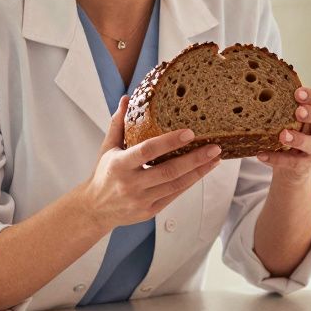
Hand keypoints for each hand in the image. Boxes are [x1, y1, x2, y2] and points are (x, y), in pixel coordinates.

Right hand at [82, 96, 221, 230]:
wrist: (95, 209)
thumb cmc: (104, 174)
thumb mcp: (108, 147)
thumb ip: (119, 123)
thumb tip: (126, 98)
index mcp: (119, 165)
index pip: (148, 151)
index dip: (170, 141)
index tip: (190, 133)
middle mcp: (131, 184)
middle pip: (169, 170)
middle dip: (195, 159)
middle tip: (214, 147)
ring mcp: (141, 199)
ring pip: (176, 184)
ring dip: (199, 171)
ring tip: (215, 158)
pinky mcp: (150, 211)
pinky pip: (174, 195)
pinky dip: (190, 182)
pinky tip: (202, 171)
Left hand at [257, 86, 310, 180]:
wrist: (291, 166)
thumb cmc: (288, 131)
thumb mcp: (286, 117)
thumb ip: (279, 105)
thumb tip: (254, 87)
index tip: (297, 93)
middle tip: (298, 112)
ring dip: (299, 139)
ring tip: (283, 136)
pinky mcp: (306, 164)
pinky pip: (295, 162)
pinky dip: (278, 158)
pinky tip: (262, 155)